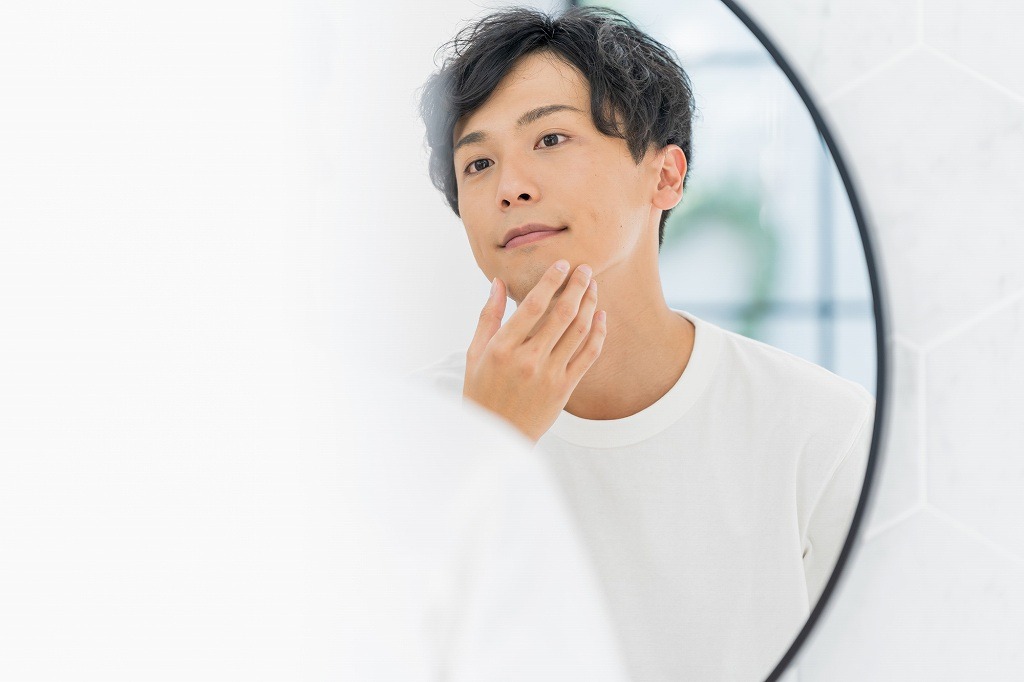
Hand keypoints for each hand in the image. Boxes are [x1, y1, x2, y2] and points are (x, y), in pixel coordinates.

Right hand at [463, 260, 606, 443]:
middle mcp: (528, 360)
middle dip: (577, 286)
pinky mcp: (565, 389)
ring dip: (589, 304)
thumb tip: (498, 283)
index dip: (551, 281)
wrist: (496, 436)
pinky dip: (598, 333)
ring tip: (593, 287)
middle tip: (586, 269)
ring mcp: (549, 375)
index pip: (532, 306)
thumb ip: (488, 317)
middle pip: (561, 314)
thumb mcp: (475, 353)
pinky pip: (588, 356)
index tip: (562, 264)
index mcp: (502, 349)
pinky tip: (601, 316)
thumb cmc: (481, 391)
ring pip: (579, 331)